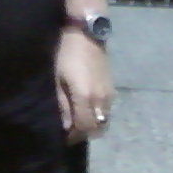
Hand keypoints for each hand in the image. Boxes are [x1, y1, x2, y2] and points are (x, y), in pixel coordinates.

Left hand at [55, 28, 114, 144]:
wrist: (86, 35)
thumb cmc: (66, 55)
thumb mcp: (59, 79)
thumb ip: (64, 104)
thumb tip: (66, 125)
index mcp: (85, 98)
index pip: (84, 127)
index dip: (75, 136)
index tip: (65, 137)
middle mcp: (101, 100)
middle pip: (97, 128)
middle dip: (85, 133)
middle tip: (72, 131)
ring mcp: (109, 94)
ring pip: (104, 120)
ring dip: (93, 125)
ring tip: (79, 120)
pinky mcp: (113, 89)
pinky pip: (107, 110)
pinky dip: (98, 115)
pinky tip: (88, 109)